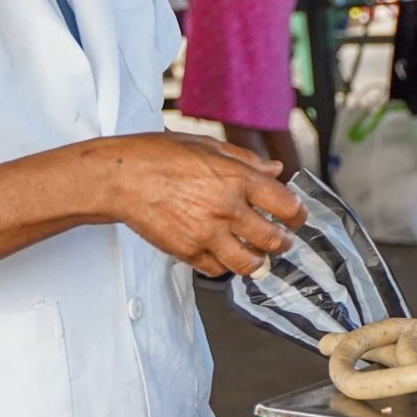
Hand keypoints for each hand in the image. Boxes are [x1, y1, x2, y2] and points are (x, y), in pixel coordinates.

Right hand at [98, 133, 305, 277]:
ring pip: (249, 263)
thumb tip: (276, 171)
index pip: (287, 206)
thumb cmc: (159, 156)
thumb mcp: (208, 147)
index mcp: (237, 179)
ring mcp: (207, 233)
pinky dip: (224, 265)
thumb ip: (246, 161)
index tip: (295, 217)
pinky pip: (217, 269)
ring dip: (258, 261)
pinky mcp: (187, 251)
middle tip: (281, 240)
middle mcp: (227, 208)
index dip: (297, 214)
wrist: (119, 177)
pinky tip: (223, 254)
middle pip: (274, 240)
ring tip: (257, 255)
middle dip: (283, 242)